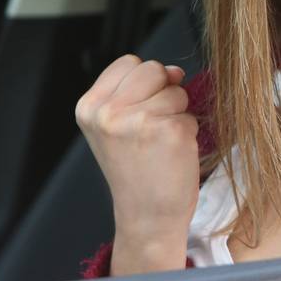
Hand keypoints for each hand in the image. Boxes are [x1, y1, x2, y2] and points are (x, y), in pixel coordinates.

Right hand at [76, 55, 199, 273]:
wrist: (147, 218)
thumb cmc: (136, 171)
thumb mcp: (117, 126)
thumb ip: (137, 91)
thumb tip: (174, 70)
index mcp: (90, 107)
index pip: (129, 63)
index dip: (143, 84)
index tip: (137, 115)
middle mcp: (109, 113)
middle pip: (153, 69)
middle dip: (162, 93)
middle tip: (151, 131)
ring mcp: (139, 121)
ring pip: (176, 90)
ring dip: (177, 114)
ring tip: (160, 144)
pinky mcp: (171, 131)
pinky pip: (191, 113)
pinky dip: (188, 131)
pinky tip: (172, 154)